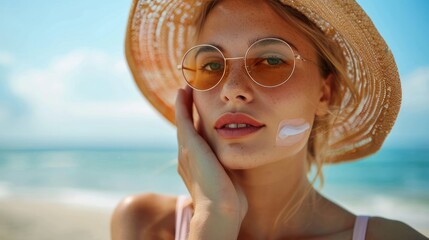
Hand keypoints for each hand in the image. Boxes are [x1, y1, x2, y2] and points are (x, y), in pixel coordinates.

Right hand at [175, 86, 246, 237]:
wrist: (221, 211)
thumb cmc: (230, 202)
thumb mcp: (230, 180)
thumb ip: (230, 168)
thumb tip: (239, 163)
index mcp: (195, 166)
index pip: (195, 139)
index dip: (195, 124)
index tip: (200, 112)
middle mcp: (186, 157)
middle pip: (185, 128)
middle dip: (186, 110)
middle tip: (188, 93)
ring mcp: (185, 151)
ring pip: (182, 121)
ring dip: (183, 103)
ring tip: (186, 88)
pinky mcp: (189, 146)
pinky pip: (182, 119)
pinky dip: (181, 105)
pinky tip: (182, 91)